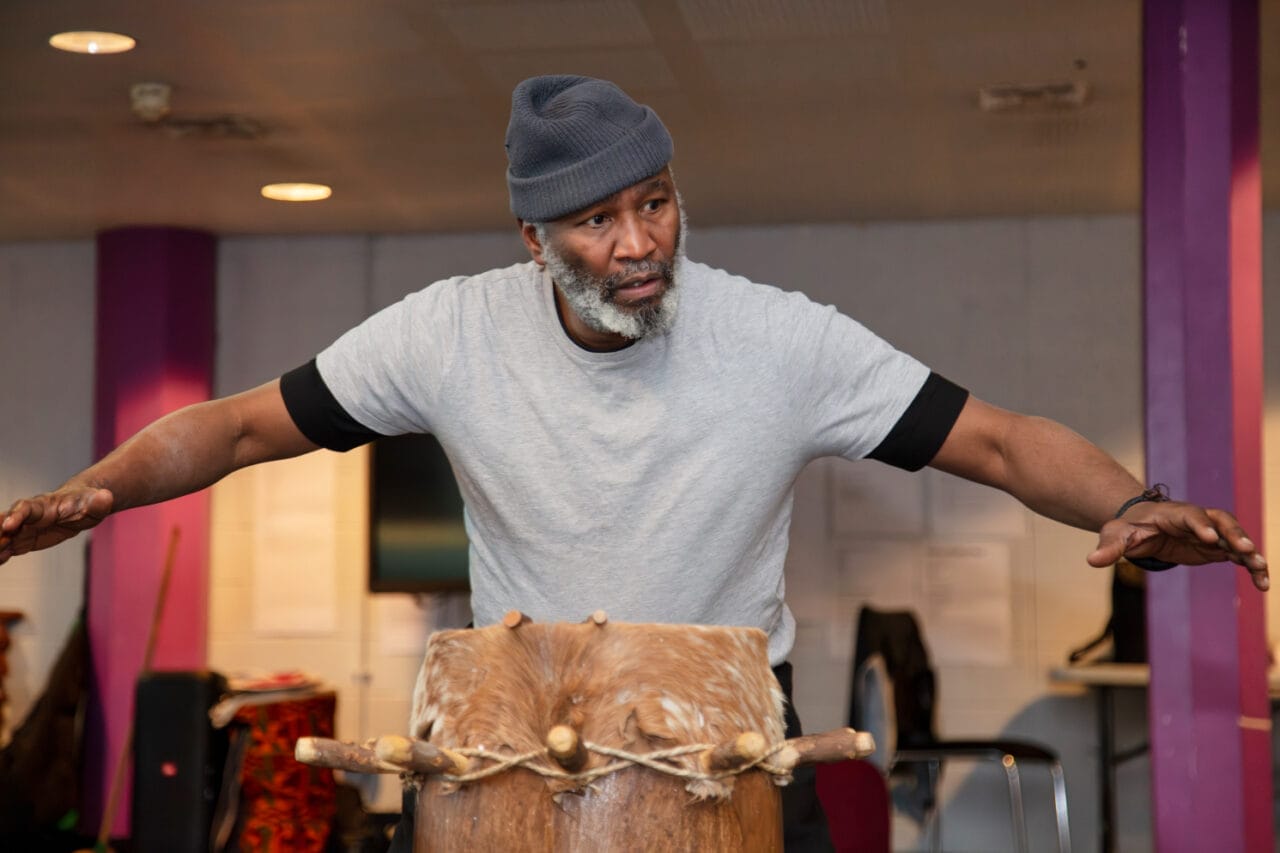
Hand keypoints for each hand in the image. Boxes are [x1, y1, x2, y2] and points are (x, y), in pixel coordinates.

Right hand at [0, 487, 113, 564]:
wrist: (81, 505)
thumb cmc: (88, 502)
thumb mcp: (96, 503)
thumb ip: (99, 503)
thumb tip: (106, 497)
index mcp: (44, 505)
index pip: (26, 508)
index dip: (16, 516)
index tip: (7, 526)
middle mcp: (28, 516)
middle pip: (5, 521)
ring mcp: (23, 528)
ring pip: (2, 536)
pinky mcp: (24, 540)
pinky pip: (8, 548)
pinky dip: (0, 555)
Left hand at [1087, 500, 1267, 590]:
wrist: (1142, 527)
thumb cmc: (1129, 528)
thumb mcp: (1116, 535)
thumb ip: (1109, 548)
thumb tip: (1091, 561)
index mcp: (1173, 513)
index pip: (1190, 515)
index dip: (1199, 524)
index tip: (1208, 537)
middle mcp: (1197, 520)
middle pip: (1220, 522)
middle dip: (1233, 534)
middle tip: (1245, 549)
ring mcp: (1210, 533)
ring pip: (1235, 538)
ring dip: (1249, 552)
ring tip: (1260, 569)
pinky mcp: (1217, 548)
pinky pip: (1238, 555)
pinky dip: (1252, 567)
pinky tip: (1262, 584)